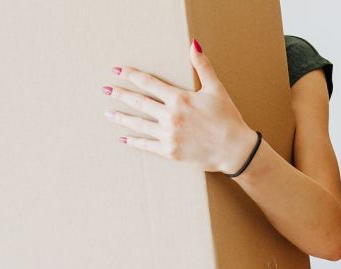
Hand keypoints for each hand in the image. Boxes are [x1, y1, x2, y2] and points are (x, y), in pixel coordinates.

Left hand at [105, 40, 260, 173]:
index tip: (118, 71)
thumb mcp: (216, 89)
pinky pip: (147, 145)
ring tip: (108, 113)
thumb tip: (193, 44)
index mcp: (179, 99)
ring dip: (121, 118)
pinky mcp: (170, 152)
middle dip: (121, 94)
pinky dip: (134, 142)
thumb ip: (202, 66)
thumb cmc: (227, 118)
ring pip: (139, 124)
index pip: (149, 83)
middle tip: (106, 89)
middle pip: (139, 102)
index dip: (132, 75)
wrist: (234, 149)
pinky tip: (123, 139)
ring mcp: (168, 135)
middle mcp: (170, 116)